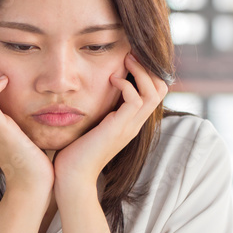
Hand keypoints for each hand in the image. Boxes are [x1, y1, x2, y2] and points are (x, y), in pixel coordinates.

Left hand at [52, 52, 167, 193]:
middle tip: (130, 55)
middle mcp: (134, 124)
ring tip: (125, 60)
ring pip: (155, 91)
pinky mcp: (119, 128)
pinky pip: (137, 100)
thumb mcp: (89, 125)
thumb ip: (95, 110)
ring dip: (141, 71)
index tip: (128, 58)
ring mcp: (129, 127)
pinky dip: (127, 85)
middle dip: (148, 67)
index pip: (153, 91)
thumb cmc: (74, 153)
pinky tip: (112, 81)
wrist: (71, 178)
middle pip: (161, 88)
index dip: (146, 72)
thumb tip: (87, 93)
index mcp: (129, 122)